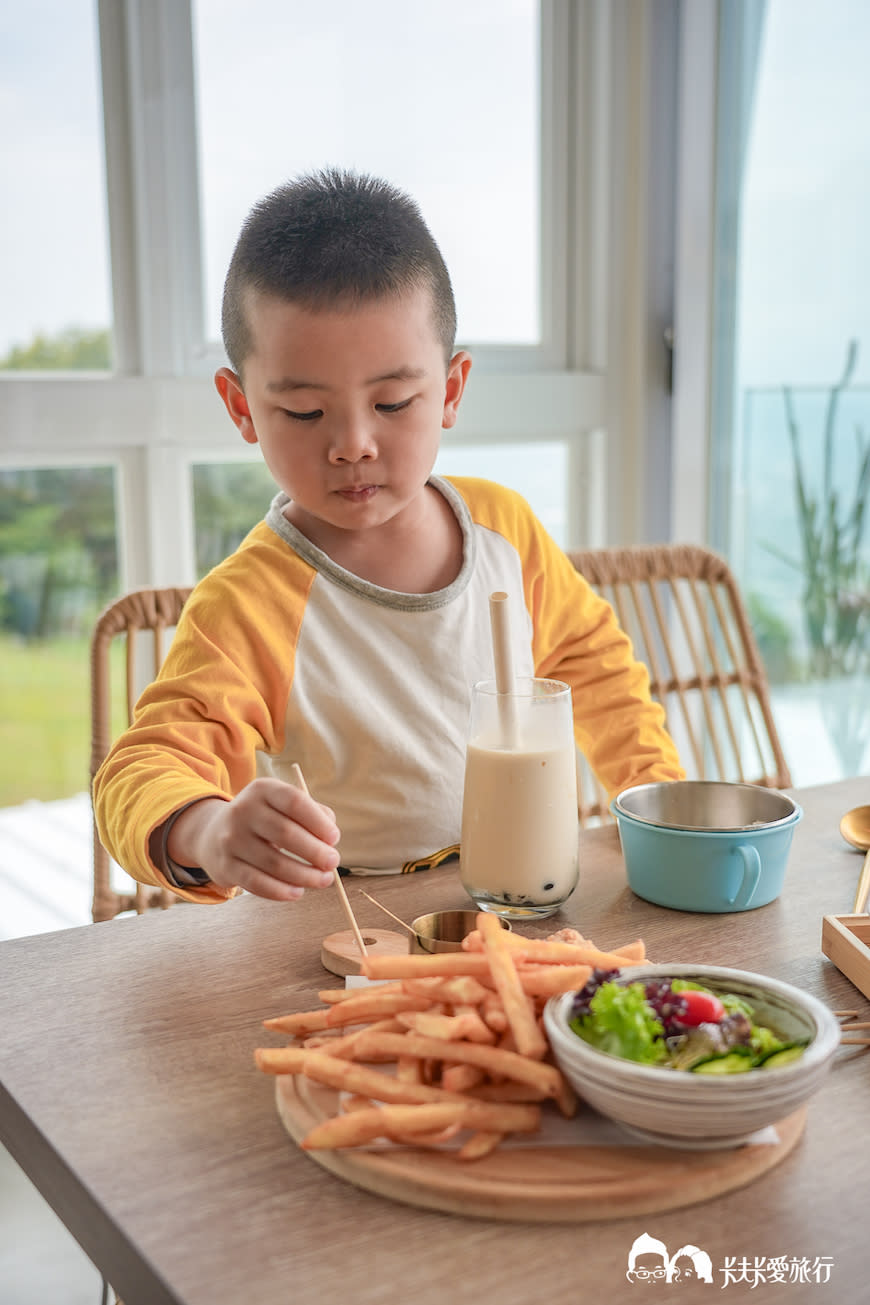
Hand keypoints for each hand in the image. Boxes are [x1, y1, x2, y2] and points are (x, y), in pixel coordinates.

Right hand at [165, 778, 340, 899]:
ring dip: (304, 875)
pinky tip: (297, 892)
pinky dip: (281, 891)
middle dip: (315, 852)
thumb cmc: (264, 820)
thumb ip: (312, 813)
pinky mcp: (225, 866)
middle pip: (285, 833)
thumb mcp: (283, 806)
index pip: (294, 801)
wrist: (213, 833)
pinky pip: (257, 883)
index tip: (334, 839)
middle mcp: (243, 811)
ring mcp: (231, 839)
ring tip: (323, 879)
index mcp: (263, 790)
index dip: (318, 822)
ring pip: (274, 863)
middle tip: (333, 863)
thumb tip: (330, 839)